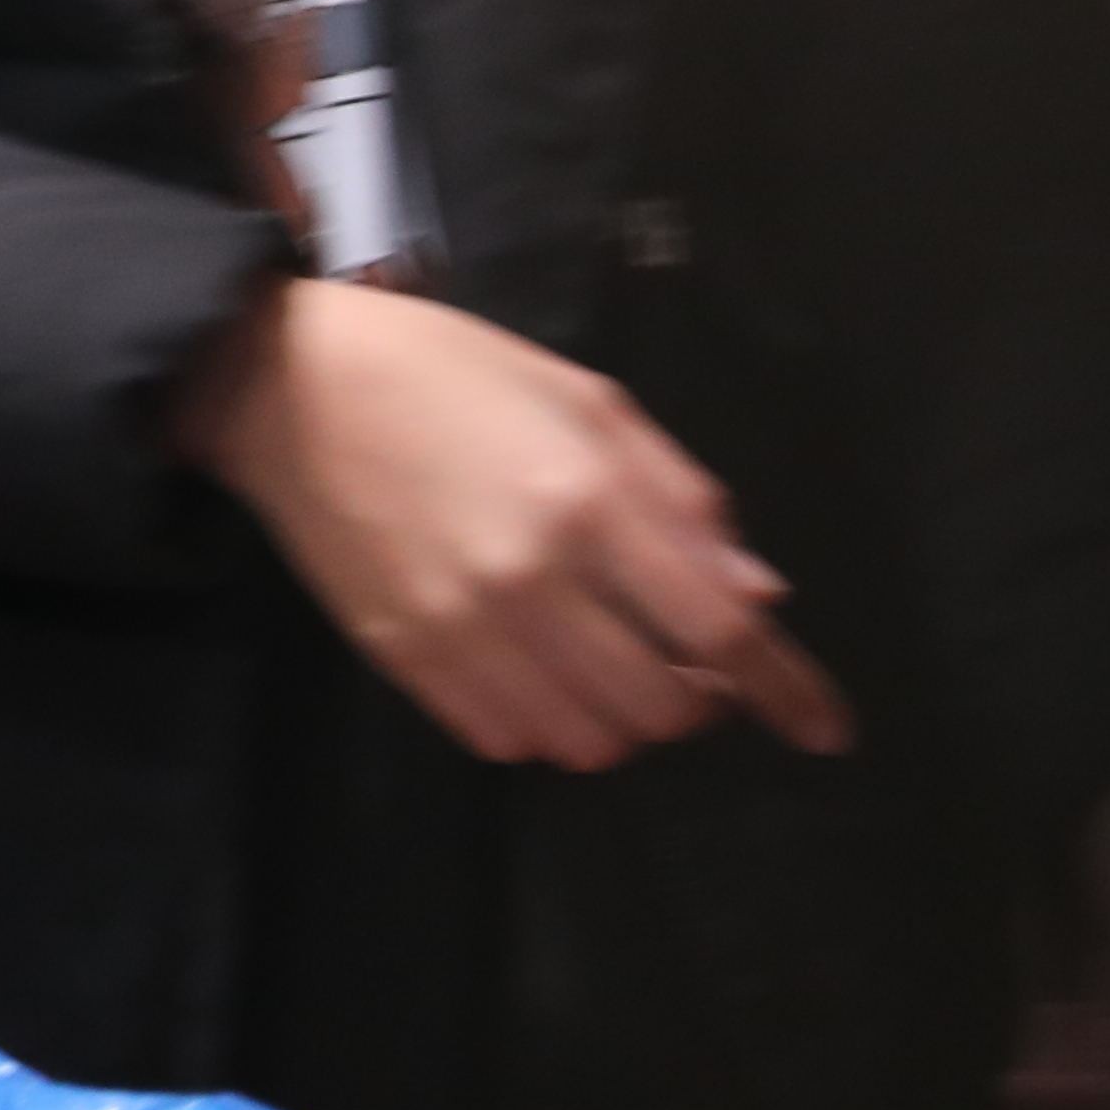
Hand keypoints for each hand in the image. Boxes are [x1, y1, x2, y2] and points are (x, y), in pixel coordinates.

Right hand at [175, 278, 849, 770]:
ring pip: (587, 738)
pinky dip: (544, 727)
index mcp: (586, 496)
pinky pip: (506, 739)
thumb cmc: (445, 370)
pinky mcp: (401, 654)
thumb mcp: (582, 398)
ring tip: (606, 671)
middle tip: (681, 661)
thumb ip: (676, 495)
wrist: (283, 386)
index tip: (827, 730)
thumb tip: (756, 592)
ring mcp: (459, 624)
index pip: (721, 625)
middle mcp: (531, 574)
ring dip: (620, 720)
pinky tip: (536, 677)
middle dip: (696, 698)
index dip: (789, 688)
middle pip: (662, 704)